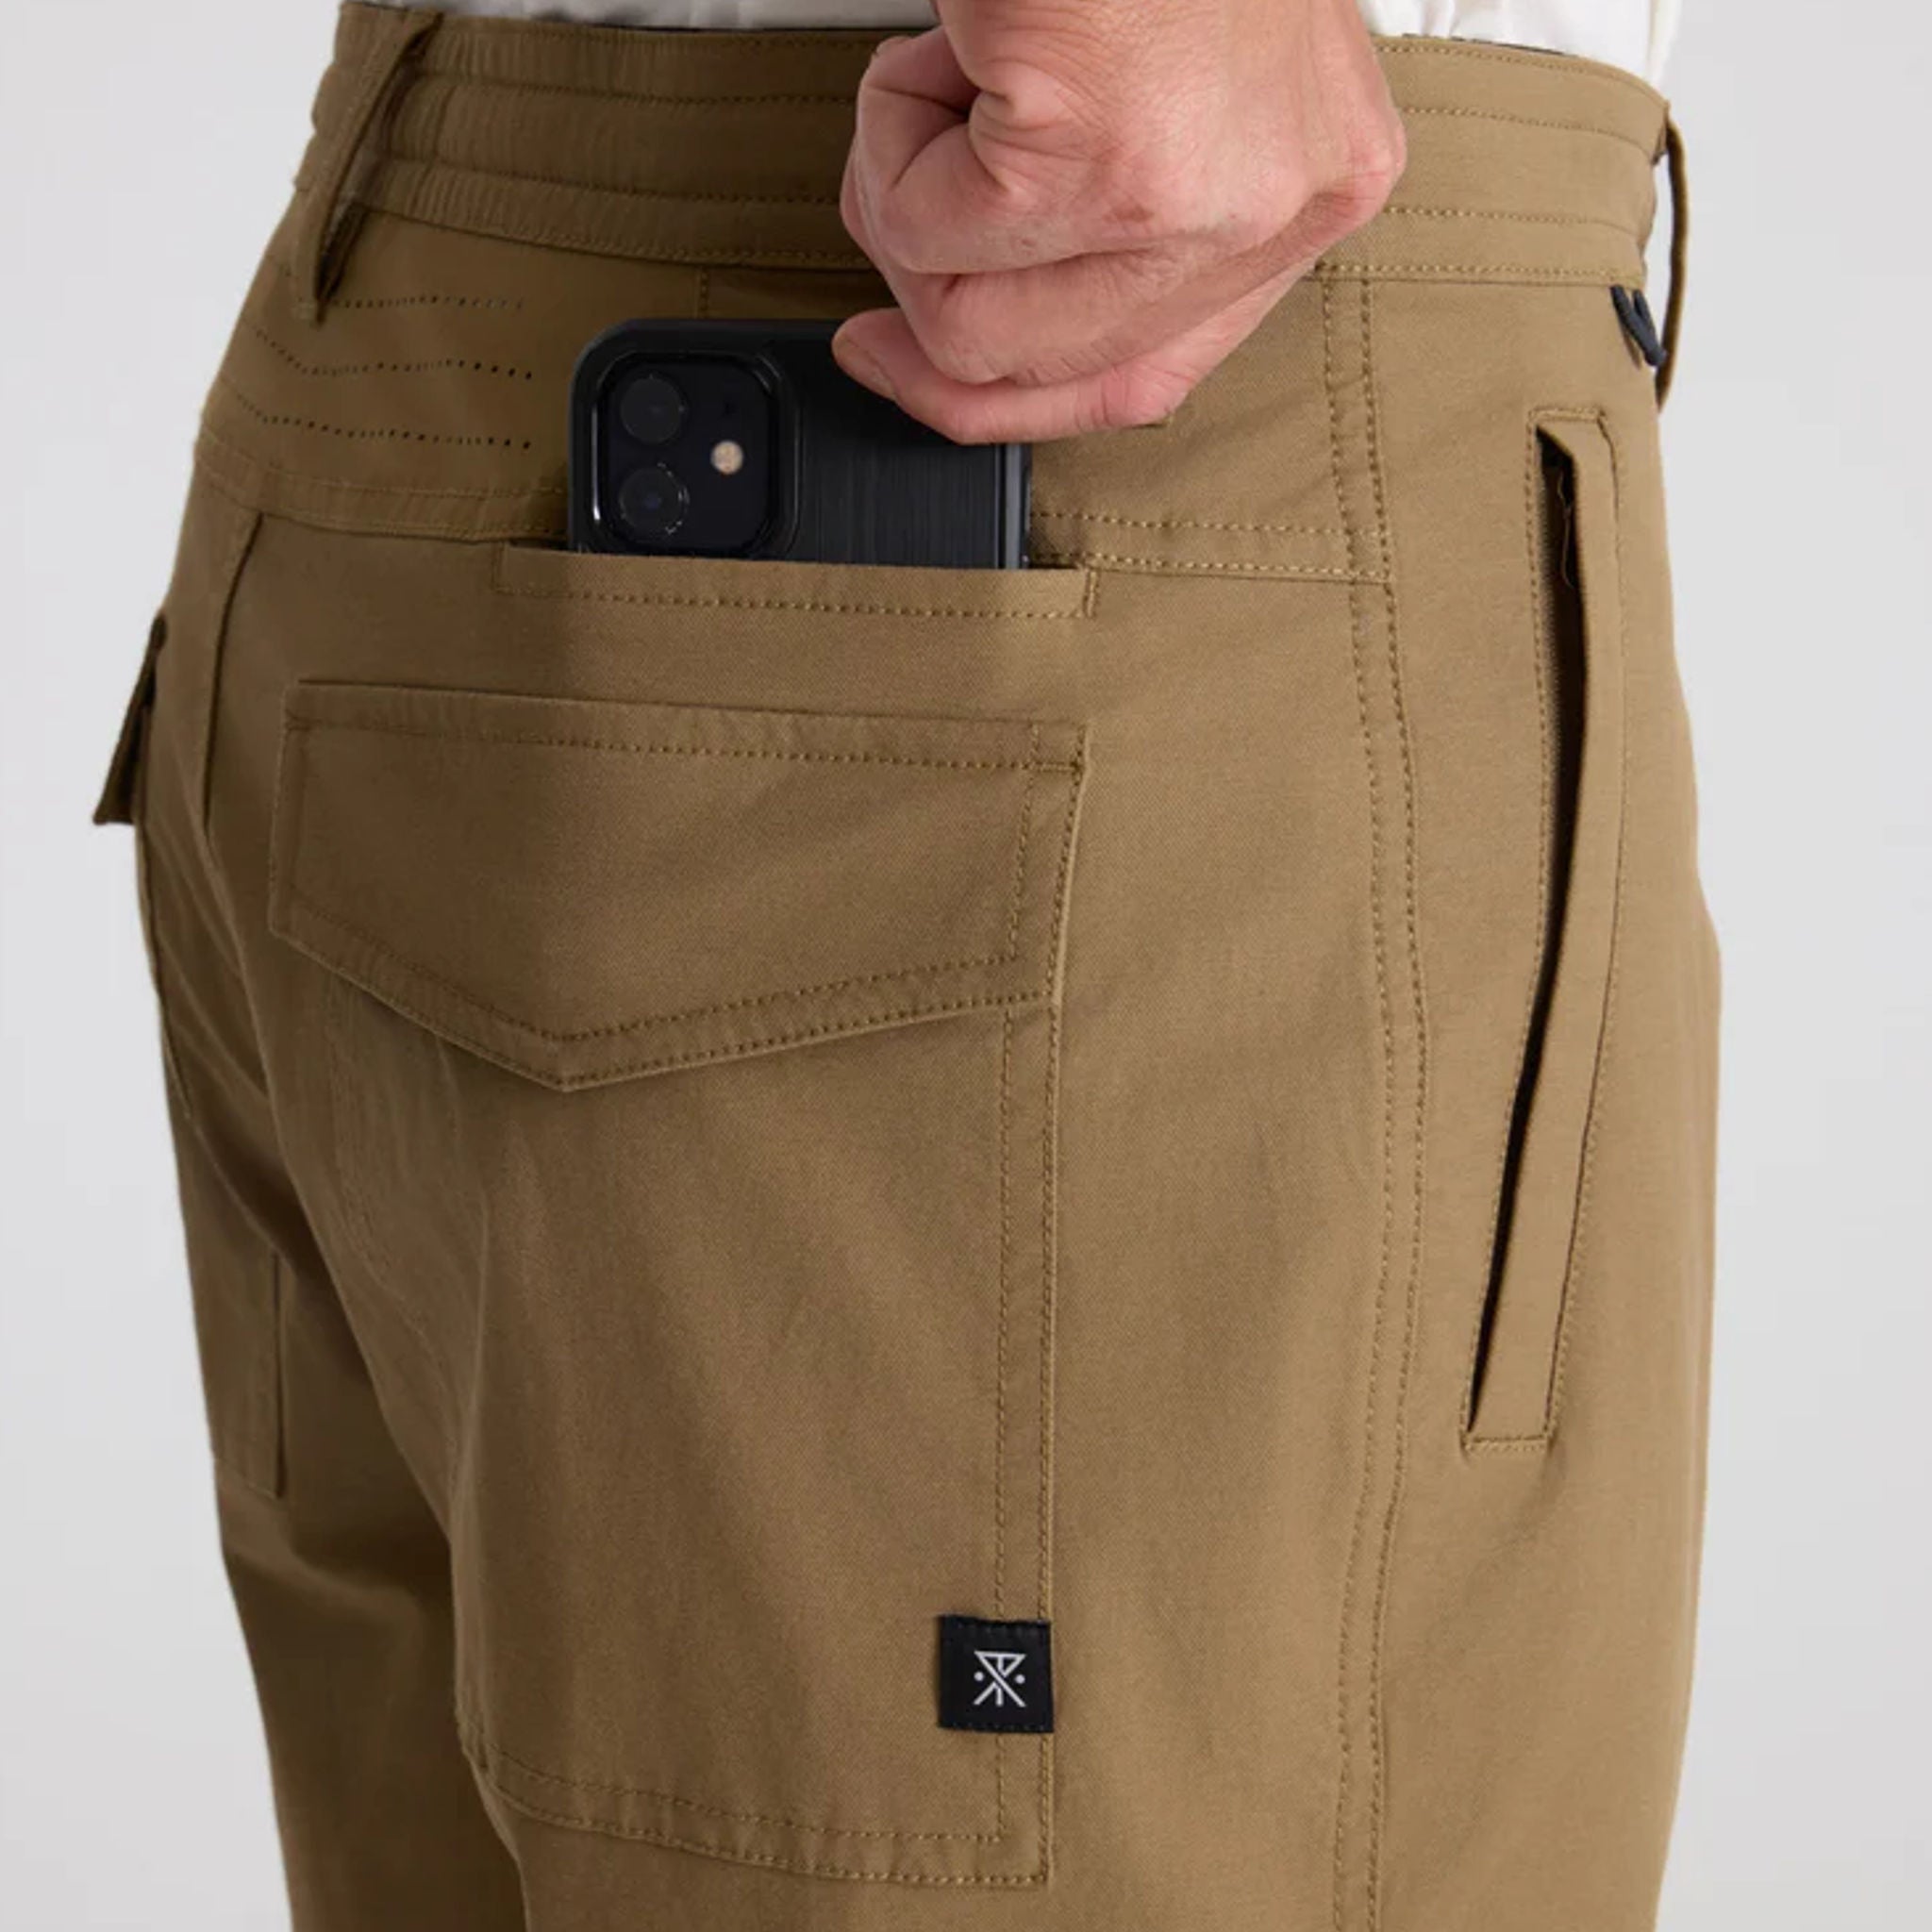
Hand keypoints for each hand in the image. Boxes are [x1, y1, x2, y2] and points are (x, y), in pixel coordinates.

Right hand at [833, 0, 1405, 441]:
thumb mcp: (1181, 94)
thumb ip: (1112, 231)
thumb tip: (953, 344)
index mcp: (1308, 193)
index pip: (1143, 382)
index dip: (1000, 398)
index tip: (902, 360)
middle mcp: (1271, 209)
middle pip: (1033, 369)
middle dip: (931, 271)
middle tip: (918, 160)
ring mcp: (1193, 195)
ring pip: (962, 316)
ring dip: (903, 192)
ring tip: (949, 74)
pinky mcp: (1095, 153)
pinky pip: (917, 226)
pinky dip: (886, 131)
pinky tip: (945, 45)